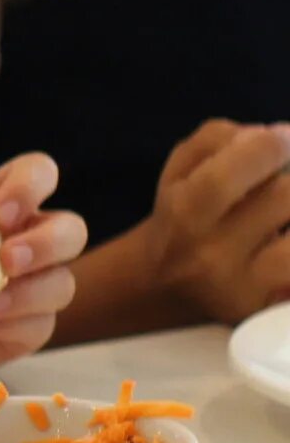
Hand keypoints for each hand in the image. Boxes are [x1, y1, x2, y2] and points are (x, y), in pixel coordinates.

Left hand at [0, 154, 83, 379]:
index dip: (30, 186)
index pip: (37, 174)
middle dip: (47, 243)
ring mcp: (32, 286)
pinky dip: (11, 325)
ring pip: (62, 283)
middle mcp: (25, 242)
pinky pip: (42, 325)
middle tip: (6, 260)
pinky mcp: (29, 328)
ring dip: (26, 294)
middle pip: (72, 230)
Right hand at [140, 120, 289, 325]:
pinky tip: (284, 233)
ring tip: (285, 209)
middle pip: (284, 197)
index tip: (284, 138)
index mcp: (185, 213)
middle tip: (288, 174)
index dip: (271, 145)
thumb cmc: (181, 217)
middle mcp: (212, 256)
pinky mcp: (268, 308)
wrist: (165, 285)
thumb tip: (276, 134)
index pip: (231, 173)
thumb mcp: (178, 170)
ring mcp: (245, 288)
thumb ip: (218, 139)